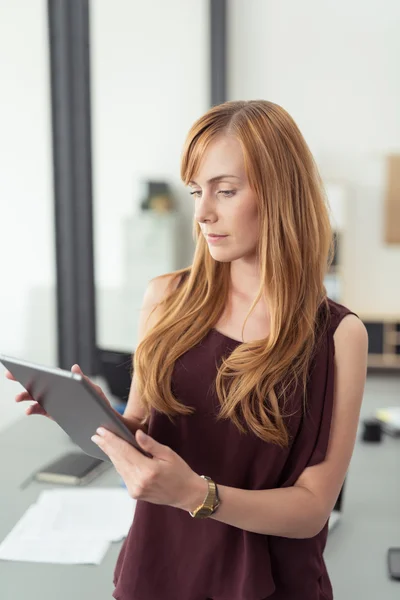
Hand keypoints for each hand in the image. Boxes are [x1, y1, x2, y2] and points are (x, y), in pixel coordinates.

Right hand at [6, 364, 109, 419]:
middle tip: (10, 375)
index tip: (19, 366)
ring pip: (35, 398)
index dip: (32, 370)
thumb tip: (74, 368)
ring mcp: (52, 402)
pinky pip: (40, 410)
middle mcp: (55, 391)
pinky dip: (32, 409)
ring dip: (25, 397)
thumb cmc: (97, 402)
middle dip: (23, 379)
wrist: (99, 421)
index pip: (46, 374)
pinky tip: (28, 410)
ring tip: (19, 398)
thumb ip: (83, 380)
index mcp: (63, 382)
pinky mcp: (52, 413)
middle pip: (37, 384)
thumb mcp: (93, 390)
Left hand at [91, 428, 207, 511]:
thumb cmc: (180, 472)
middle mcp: (138, 482)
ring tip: (102, 442)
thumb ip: (150, 445)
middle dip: (107, 446)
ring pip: (119, 467)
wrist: (186, 494)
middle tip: (96, 434)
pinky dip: (118, 463)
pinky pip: (123, 474)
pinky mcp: (134, 493)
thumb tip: (136, 434)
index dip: (112, 440)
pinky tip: (114, 455)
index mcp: (148, 470)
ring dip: (110, 454)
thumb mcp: (168, 454)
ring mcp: (135, 489)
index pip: (125, 451)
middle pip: (118, 459)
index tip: (101, 431)